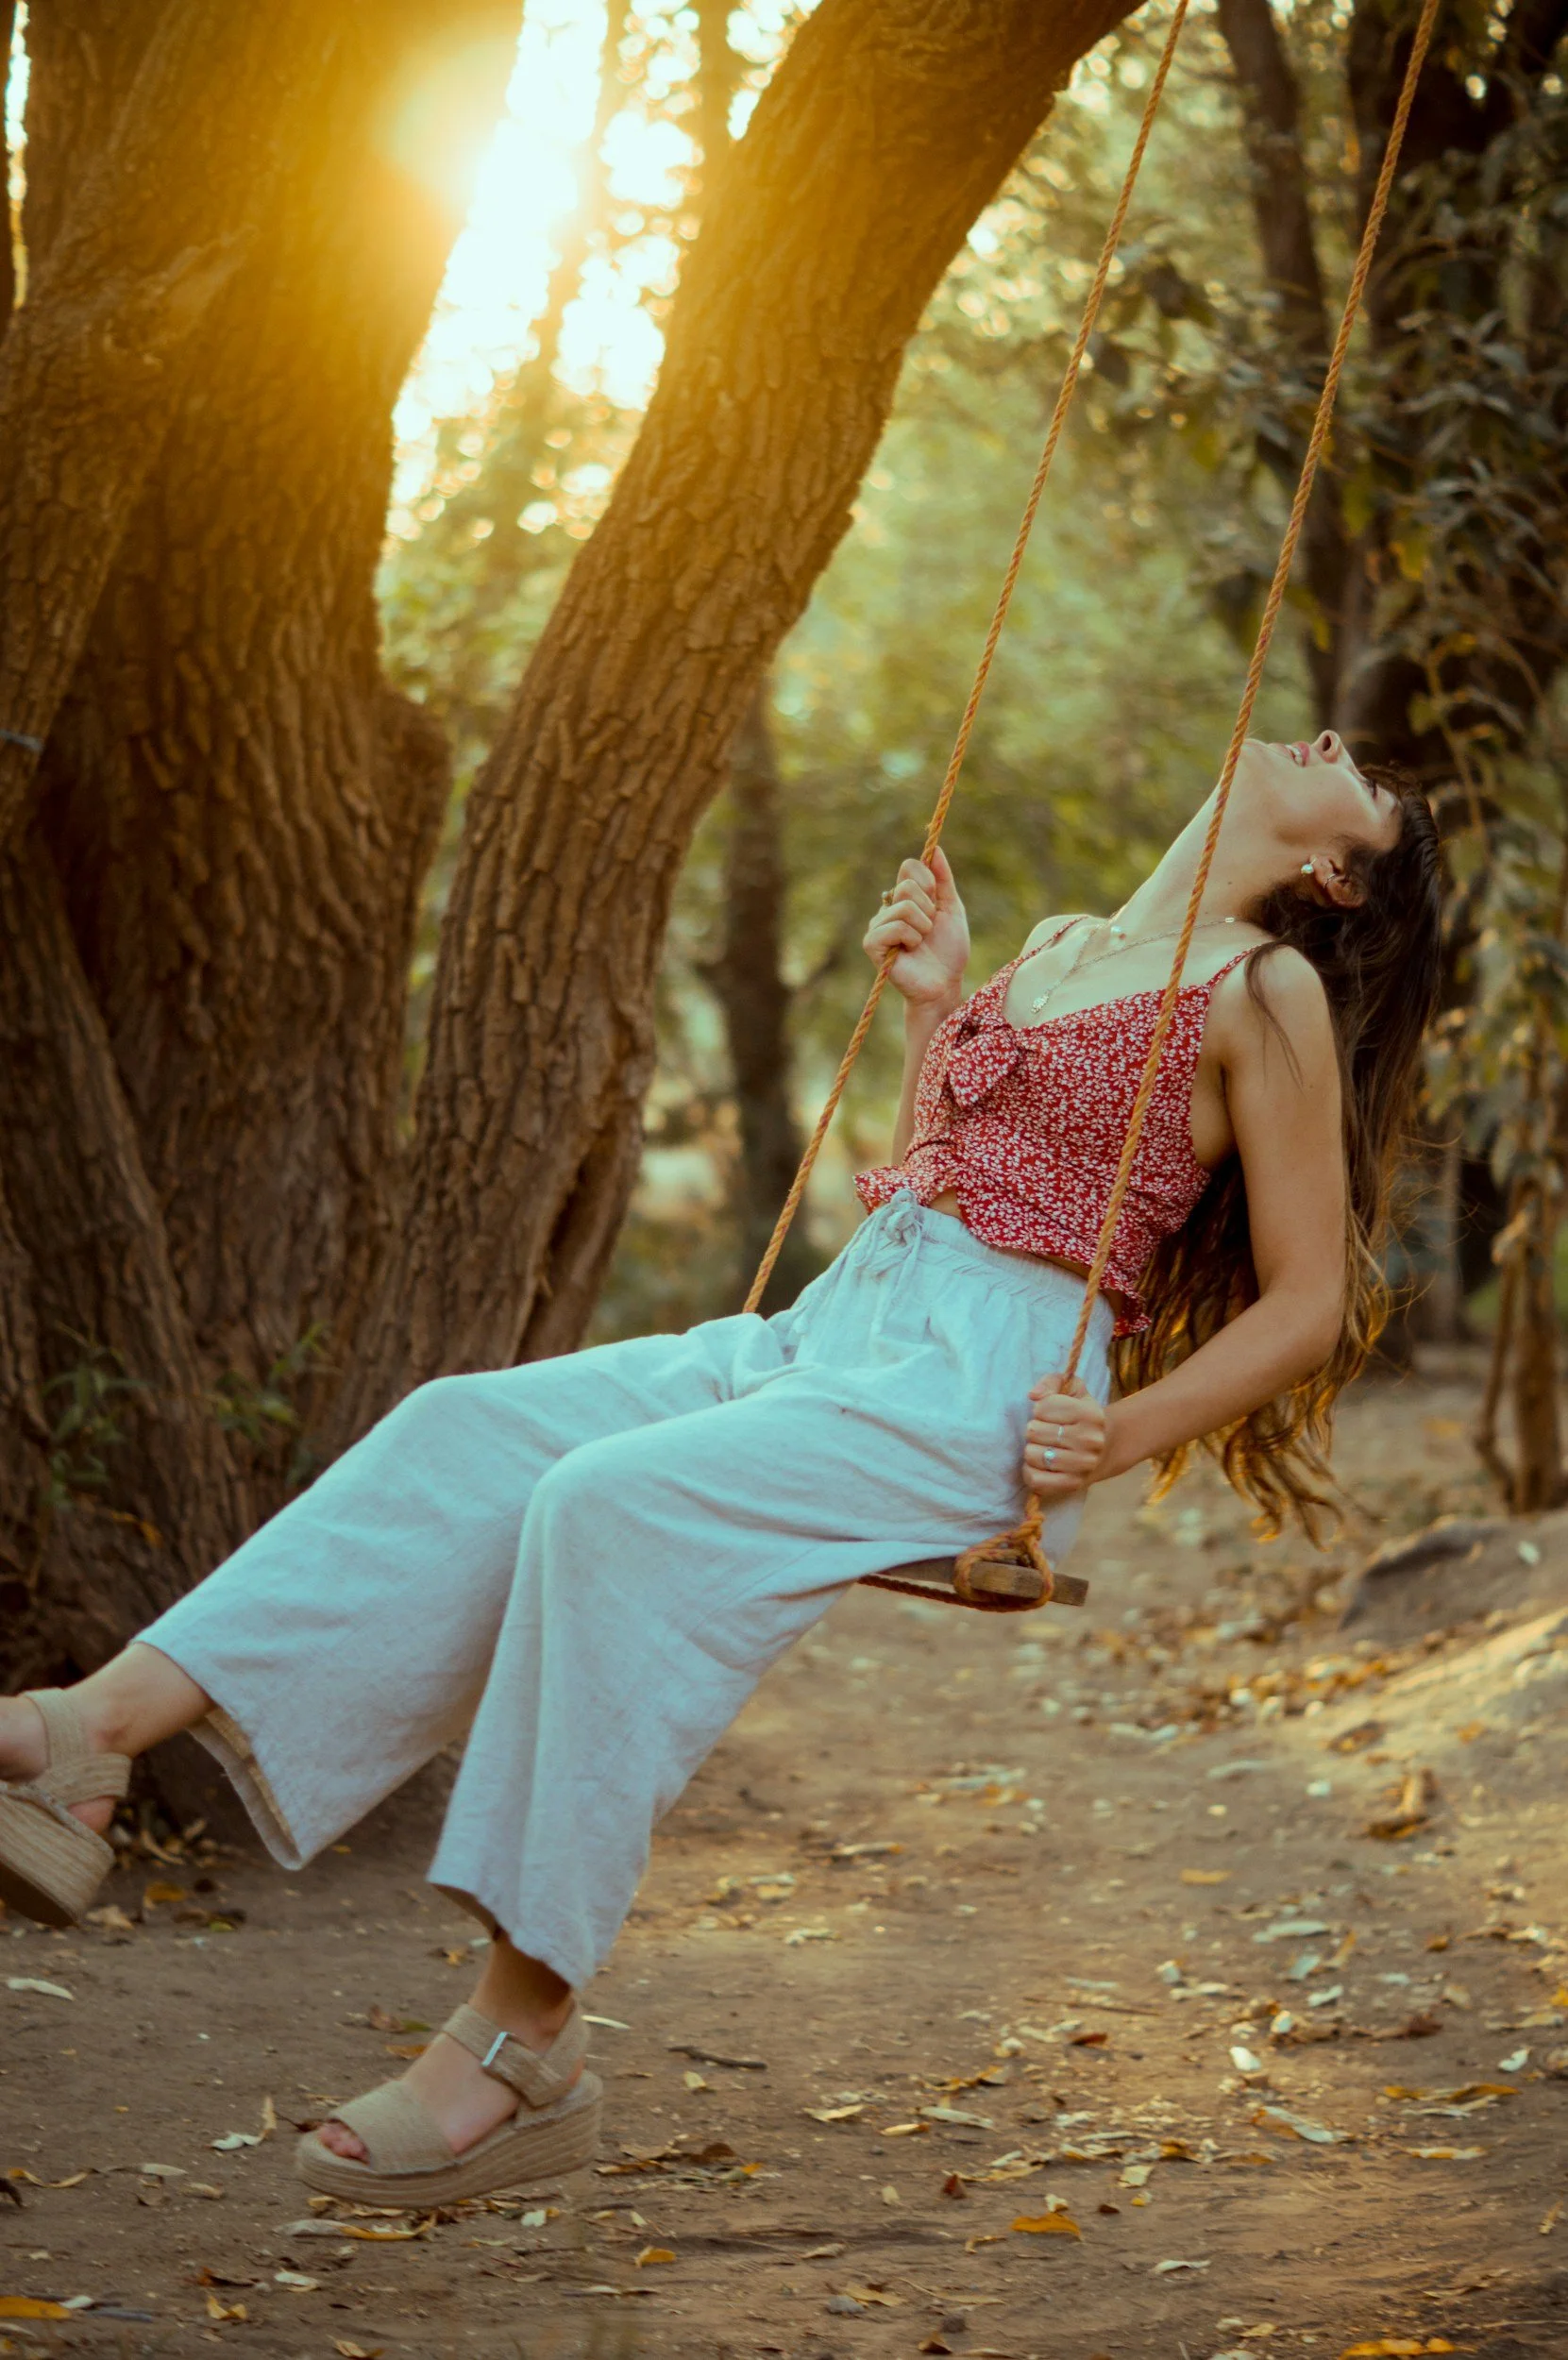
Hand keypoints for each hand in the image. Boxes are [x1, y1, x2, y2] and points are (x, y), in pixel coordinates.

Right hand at [862, 846, 969, 1010]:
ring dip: (923, 928)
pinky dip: (911, 939)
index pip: (910, 867)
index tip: (936, 903)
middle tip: (929, 930)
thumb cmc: (948, 950)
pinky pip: (894, 927)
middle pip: (906, 886)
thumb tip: (935, 848)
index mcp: (905, 897)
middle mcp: (887, 908)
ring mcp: (877, 925)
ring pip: (903, 907)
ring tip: (921, 943)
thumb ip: (943, 879)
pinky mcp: (872, 944)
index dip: (928, 882)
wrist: (944, 983)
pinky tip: (909, 951)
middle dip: (928, 910)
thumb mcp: (951, 909)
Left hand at [1022, 1374, 1110, 1501]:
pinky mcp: (1072, 1484)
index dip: (1039, 1409)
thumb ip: (1051, 1382)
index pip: (1043, 1407)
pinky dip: (1030, 1471)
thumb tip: (1033, 1395)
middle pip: (1034, 1431)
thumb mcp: (1072, 1389)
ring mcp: (1082, 1465)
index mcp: (1090, 1414)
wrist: (1105, 1448)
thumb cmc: (1081, 1415)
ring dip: (1031, 1450)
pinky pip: (1036, 1480)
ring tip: (1043, 1447)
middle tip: (1046, 1432)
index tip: (1049, 1414)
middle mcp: (1089, 1440)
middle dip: (1034, 1429)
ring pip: (1032, 1455)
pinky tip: (1039, 1465)